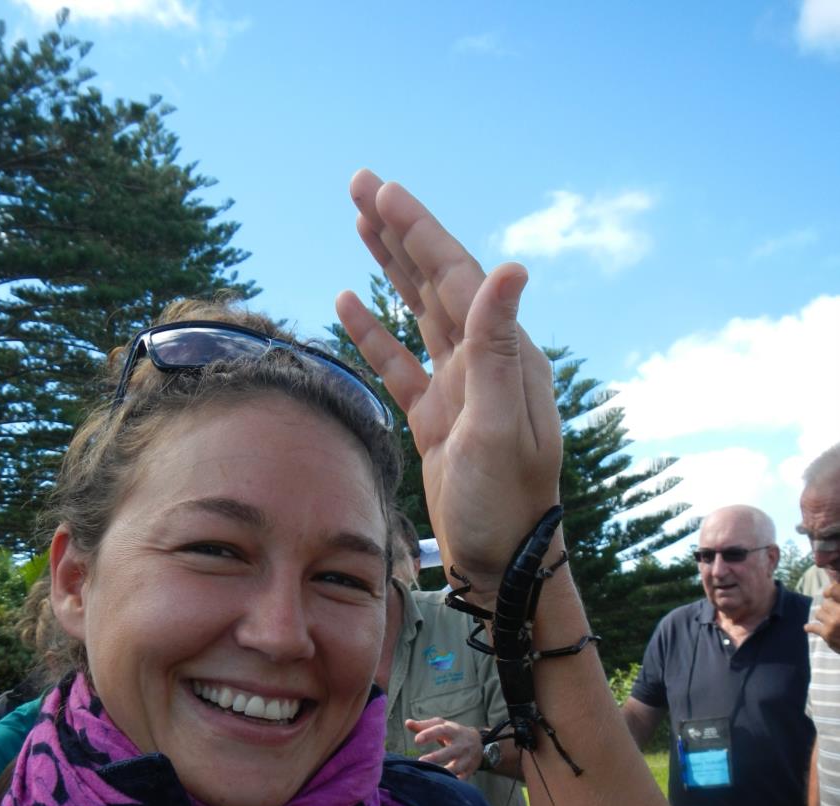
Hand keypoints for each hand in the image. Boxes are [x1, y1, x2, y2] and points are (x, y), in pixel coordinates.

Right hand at [336, 170, 561, 602]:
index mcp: (503, 357)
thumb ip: (497, 349)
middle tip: (361, 187)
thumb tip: (511, 267)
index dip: (419, 234)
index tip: (383, 193)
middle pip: (435, 283)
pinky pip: (399, 364)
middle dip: (400, 234)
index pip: (457, 279)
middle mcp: (482, 363)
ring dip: (389, 270)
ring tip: (358, 225)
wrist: (503, 563)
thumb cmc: (507, 503)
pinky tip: (350, 303)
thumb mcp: (500, 427)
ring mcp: (457, 390)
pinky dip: (375, 332)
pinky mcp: (435, 418)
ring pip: (416, 314)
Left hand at [404, 716, 482, 779]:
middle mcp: (461, 745)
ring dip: (443, 772)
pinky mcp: (469, 771)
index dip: (429, 734)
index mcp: (453, 731)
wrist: (478, 742)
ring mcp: (466, 759)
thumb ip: (424, 725)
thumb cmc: (453, 733)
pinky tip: (440, 786)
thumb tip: (407, 723)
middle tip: (420, 761)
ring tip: (429, 776)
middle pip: (450, 751)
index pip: (441, 731)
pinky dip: (452, 783)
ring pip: (456, 768)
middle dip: (436, 757)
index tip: (416, 740)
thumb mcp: (441, 725)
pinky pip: (461, 779)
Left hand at [805, 582, 839, 652]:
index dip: (830, 590)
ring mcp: (834, 622)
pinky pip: (813, 627)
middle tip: (833, 613)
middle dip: (828, 608)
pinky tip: (807, 628)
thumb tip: (830, 587)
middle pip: (826, 603)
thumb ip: (839, 598)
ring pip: (819, 613)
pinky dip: (810, 627)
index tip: (828, 593)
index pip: (834, 589)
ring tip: (828, 621)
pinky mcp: (828, 633)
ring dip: (822, 617)